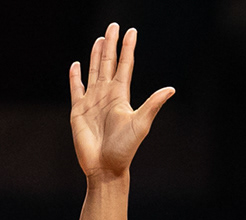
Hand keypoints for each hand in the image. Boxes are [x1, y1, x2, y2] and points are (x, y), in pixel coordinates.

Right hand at [69, 24, 174, 181]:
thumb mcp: (141, 124)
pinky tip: (76, 65)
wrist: (105, 167)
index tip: (132, 31)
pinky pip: (76, 88)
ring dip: (95, 55)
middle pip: (108, 64)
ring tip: (99, 39)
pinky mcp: (78, 110)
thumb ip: (153, 104)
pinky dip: (75, 76)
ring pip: (93, 72)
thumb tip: (170, 89)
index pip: (125, 66)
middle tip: (113, 25)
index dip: (128, 48)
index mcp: (121, 96)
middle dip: (111, 45)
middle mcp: (107, 95)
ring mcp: (92, 102)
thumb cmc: (124, 149)